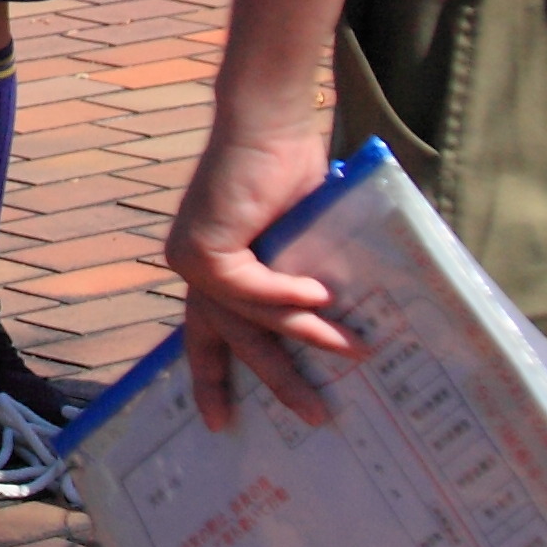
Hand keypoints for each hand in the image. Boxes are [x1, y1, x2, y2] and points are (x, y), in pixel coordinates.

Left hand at [167, 91, 357, 426]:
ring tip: (354, 349)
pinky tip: (324, 295)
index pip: (209, 338)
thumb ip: (304, 284)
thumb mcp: (301, 244)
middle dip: (274, 380)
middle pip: (230, 342)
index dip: (215, 381)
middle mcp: (194, 270)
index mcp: (214, 272)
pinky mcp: (204, 248)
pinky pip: (251, 290)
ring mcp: (193, 260)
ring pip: (248, 320)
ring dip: (304, 335)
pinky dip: (288, 295)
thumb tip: (350, 338)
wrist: (269, 122)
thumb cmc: (289, 174)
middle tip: (313, 418)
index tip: (220, 424)